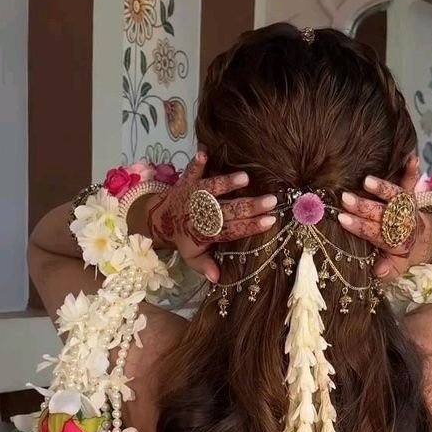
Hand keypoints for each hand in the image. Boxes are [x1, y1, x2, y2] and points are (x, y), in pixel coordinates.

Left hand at [150, 152, 276, 282]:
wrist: (160, 220)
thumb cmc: (184, 238)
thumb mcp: (192, 257)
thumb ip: (205, 266)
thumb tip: (217, 278)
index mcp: (207, 232)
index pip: (232, 230)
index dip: (250, 227)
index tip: (269, 221)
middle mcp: (203, 213)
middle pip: (229, 210)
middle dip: (251, 206)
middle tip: (271, 201)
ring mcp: (195, 196)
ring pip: (212, 189)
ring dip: (226, 183)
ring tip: (245, 179)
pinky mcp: (187, 181)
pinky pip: (191, 171)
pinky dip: (196, 163)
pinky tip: (205, 153)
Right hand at [337, 157, 431, 278]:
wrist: (423, 241)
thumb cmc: (402, 253)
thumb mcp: (397, 267)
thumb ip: (387, 269)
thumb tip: (378, 271)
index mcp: (395, 241)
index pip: (374, 233)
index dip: (359, 227)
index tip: (343, 220)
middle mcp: (400, 222)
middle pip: (381, 214)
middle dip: (363, 207)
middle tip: (345, 199)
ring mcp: (406, 208)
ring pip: (394, 197)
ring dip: (381, 188)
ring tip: (367, 181)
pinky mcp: (410, 196)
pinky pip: (412, 183)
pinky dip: (413, 171)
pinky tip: (412, 158)